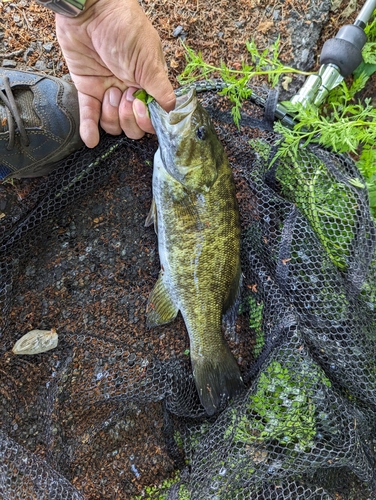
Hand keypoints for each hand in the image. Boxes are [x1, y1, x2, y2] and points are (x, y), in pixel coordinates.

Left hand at [55, 0, 175, 146]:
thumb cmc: (124, 27)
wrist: (90, 8)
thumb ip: (160, 87)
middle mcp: (130, 91)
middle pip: (132, 125)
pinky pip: (89, 115)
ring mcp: (108, 91)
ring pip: (112, 124)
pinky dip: (89, 129)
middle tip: (124, 96)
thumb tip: (173, 110)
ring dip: (110, 115)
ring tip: (109, 92)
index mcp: (148, 84)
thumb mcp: (148, 58)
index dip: (146, 118)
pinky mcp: (87, 89)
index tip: (140, 104)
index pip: (151, 117)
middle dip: (128, 118)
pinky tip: (90, 140)